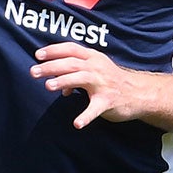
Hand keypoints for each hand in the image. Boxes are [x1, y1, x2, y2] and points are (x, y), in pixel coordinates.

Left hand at [31, 42, 151, 129]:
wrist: (139, 93)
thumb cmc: (111, 81)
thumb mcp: (94, 71)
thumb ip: (73, 74)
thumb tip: (55, 84)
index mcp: (93, 57)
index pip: (71, 49)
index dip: (53, 50)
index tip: (37, 55)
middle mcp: (97, 67)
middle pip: (71, 63)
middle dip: (51, 67)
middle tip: (33, 72)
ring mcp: (103, 84)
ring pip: (80, 79)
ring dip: (63, 82)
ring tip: (48, 86)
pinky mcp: (108, 101)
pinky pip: (95, 109)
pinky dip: (86, 116)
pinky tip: (77, 124)